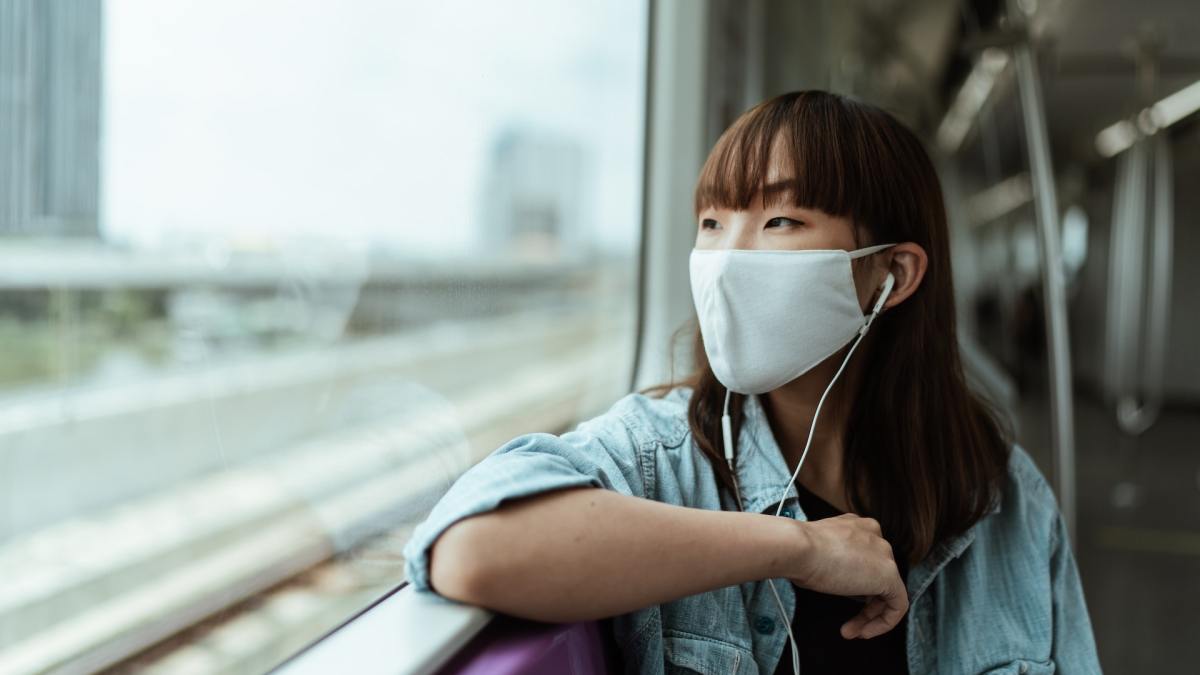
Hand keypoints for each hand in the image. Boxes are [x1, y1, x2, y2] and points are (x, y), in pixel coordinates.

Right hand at [786, 513, 908, 638]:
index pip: (865, 559)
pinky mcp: (889, 575)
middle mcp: (874, 535)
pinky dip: (884, 622)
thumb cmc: (797, 551)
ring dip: (869, 616)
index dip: (855, 586)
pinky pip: (897, 604)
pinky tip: (865, 631)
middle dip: (863, 605)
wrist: (798, 548)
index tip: (839, 599)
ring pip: (887, 591)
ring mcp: (884, 553)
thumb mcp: (817, 553)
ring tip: (851, 632)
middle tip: (848, 623)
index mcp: (857, 526)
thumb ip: (833, 561)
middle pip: (876, 576)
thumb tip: (834, 579)